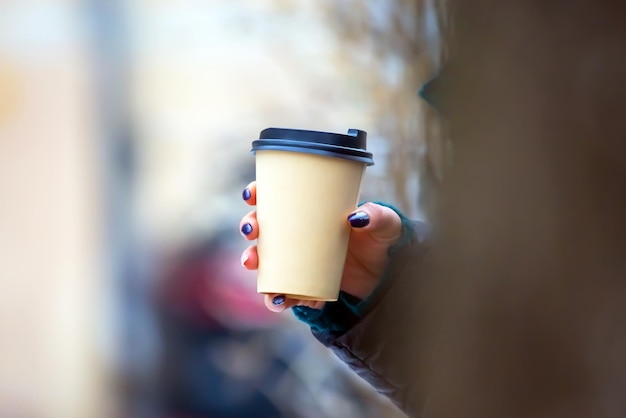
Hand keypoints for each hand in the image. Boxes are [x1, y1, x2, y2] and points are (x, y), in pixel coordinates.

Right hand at [240, 181, 402, 311]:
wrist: (386, 274)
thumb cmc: (381, 240)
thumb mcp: (385, 225)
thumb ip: (377, 217)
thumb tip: (355, 218)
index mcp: (310, 208)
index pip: (276, 195)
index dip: (257, 193)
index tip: (251, 196)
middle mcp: (297, 231)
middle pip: (261, 225)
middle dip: (249, 227)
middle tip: (252, 234)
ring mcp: (297, 258)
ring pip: (264, 259)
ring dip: (254, 264)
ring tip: (256, 266)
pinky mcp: (302, 282)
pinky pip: (282, 290)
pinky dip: (278, 297)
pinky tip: (280, 300)